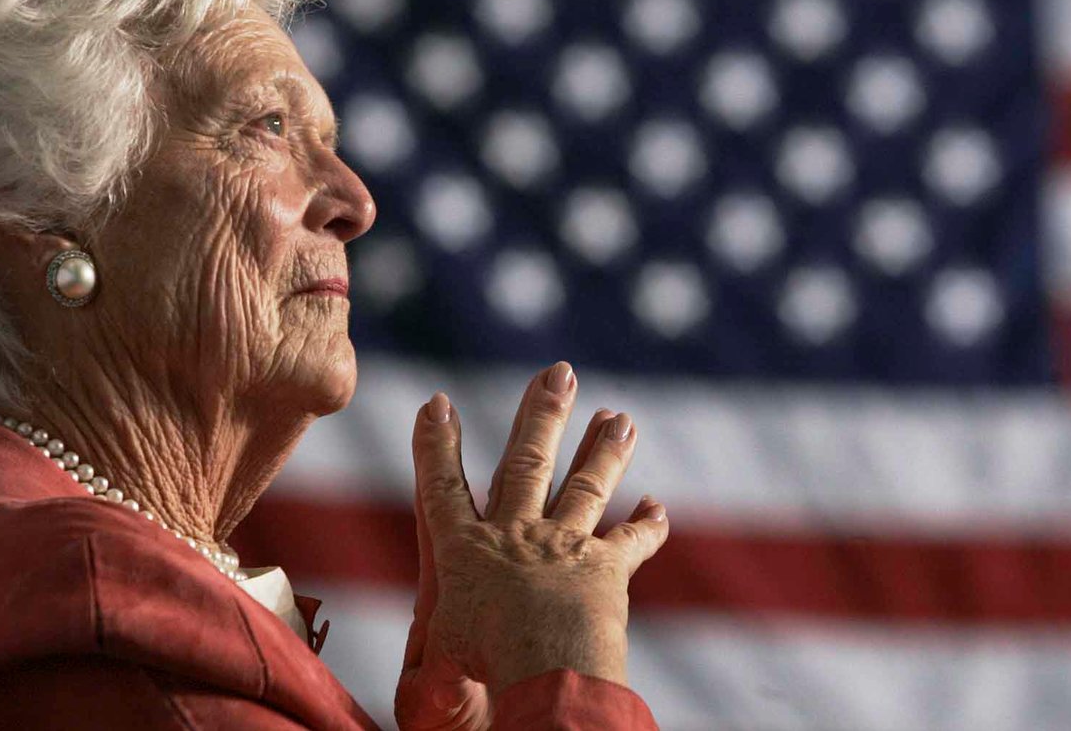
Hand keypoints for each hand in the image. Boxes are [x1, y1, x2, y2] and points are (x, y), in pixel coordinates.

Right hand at [394, 362, 669, 730]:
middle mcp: (513, 537)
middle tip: (559, 372)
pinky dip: (647, 528)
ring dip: (604, 449)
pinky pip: (632, 543)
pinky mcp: (605, 568)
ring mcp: (562, 546)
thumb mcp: (437, 673)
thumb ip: (429, 669)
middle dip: (542, 414)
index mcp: (463, 554)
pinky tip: (658, 509)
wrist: (546, 672)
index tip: (438, 402)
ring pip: (585, 485)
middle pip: (524, 463)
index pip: (441, 490)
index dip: (435, 446)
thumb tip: (411, 699)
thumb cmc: (482, 678)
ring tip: (620, 417)